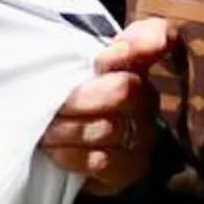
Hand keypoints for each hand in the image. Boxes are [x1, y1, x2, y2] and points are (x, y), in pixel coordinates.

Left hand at [40, 17, 175, 195]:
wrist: (69, 143)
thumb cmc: (73, 95)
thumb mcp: (78, 61)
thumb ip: (106, 41)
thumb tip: (156, 36)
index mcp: (136, 61)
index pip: (153, 39)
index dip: (133, 46)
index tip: (102, 59)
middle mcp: (148, 97)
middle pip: (122, 90)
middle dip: (80, 99)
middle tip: (54, 106)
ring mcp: (143, 135)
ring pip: (107, 128)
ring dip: (68, 129)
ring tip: (48, 130)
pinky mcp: (131, 168)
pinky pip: (102, 160)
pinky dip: (72, 155)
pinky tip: (56, 151)